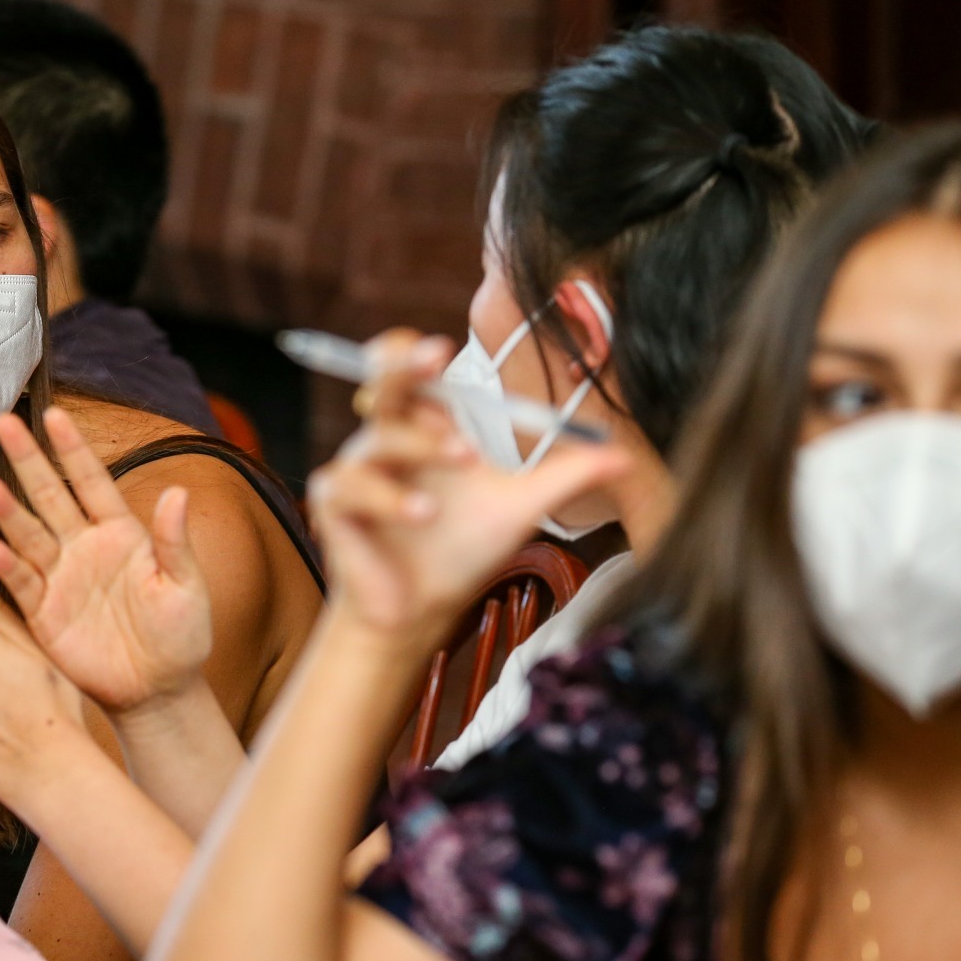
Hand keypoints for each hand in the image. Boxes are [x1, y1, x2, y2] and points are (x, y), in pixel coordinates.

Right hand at [0, 408, 210, 713]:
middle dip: (28, 460)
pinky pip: (21, 586)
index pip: (93, 481)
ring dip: (8, 512)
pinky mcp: (43, 614)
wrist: (157, 691)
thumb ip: (175, 542)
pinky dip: (6, 569)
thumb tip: (179, 491)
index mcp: (121, 533)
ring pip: (28, 535)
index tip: (53, 415)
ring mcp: (60, 578)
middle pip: (50, 495)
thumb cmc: (180, 637)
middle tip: (4, 422)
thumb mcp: (186, 587)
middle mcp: (84, 547)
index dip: (73, 449)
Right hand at [310, 331, 629, 635]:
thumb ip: (567, 476)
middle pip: (381, 382)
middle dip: (403, 366)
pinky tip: (421, 515)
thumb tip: (625, 454)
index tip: (443, 348)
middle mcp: (386, 441)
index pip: (410, 371)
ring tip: (461, 465)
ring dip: (420, 446)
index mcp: (426, 429)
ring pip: (378, 438)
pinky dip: (390, 498)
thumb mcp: (521, 507)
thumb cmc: (461, 554)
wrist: (421, 612)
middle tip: (434, 359)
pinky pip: (353, 486)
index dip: (416, 354)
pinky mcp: (335, 506)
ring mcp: (357, 470)